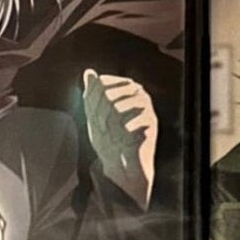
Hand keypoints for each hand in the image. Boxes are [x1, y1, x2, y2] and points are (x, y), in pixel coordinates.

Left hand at [82, 69, 157, 209]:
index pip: (102, 83)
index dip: (92, 100)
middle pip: (109, 93)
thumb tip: (89, 73)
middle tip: (102, 129)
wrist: (122, 167)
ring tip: (111, 134)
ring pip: (117, 105)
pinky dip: (121, 132)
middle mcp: (138, 94)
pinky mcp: (151, 122)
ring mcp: (145, 107)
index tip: (92, 116)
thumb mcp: (94, 117)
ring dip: (109, 123)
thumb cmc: (109, 140)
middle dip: (99, 113)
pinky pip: (129, 121)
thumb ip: (92, 94)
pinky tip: (122, 139)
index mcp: (125, 88)